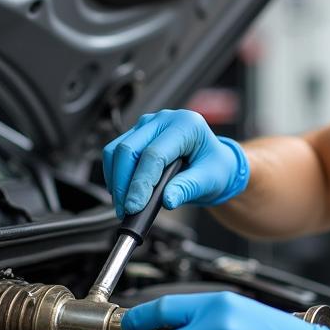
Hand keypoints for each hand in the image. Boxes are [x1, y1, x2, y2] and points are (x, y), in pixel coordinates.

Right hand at [103, 109, 248, 216]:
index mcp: (186, 125)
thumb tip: (167, 200)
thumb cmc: (215, 167)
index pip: (154, 153)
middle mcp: (164, 120)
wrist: (214, 163)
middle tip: (127, 209)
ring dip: (116, 180)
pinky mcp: (137, 135)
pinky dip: (114, 175)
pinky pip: (115, 153)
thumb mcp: (209, 180)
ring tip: (124, 205)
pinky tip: (122, 193)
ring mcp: (148, 126)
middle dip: (123, 183)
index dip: (141, 182)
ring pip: (117, 150)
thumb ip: (188, 188)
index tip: (134, 206)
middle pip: (129, 149)